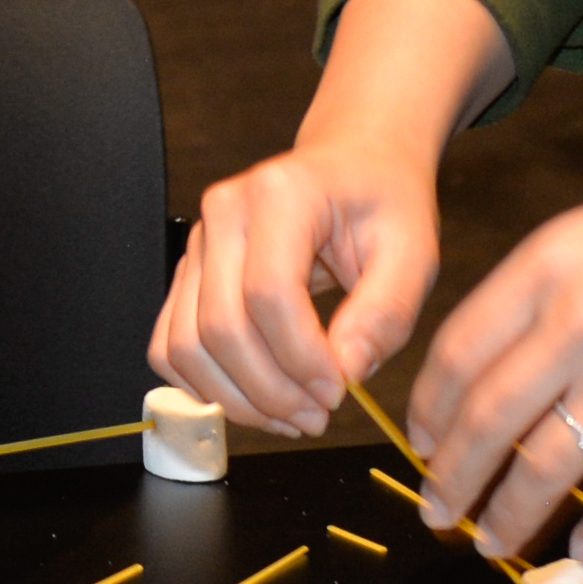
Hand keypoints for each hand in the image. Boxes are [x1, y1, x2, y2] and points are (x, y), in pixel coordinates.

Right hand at [153, 0, 512, 440]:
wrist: (352, 166)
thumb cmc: (382, 206)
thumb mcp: (412, 254)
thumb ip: (384, 315)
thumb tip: (345, 375)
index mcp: (280, 194)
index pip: (269, 293)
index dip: (301, 358)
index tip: (340, 393)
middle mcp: (223, 213)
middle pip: (220, 325)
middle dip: (271, 390)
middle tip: (319, 417)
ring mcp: (197, 243)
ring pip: (186, 344)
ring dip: (237, 399)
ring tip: (292, 417)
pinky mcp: (188, 274)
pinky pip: (170, 346)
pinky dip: (206, 388)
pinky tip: (257, 401)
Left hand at [403, 140, 582, 564]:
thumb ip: (536, 294)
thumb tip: (487, 367)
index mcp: (544, 267)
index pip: (458, 353)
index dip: (430, 411)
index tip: (420, 445)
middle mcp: (579, 320)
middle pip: (489, 419)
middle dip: (453, 478)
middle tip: (436, 514)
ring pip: (550, 465)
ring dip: (511, 515)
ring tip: (492, 545)